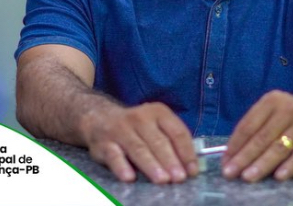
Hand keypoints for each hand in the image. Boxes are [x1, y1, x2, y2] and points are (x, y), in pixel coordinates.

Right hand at [82, 102, 199, 183]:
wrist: (100, 118)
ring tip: (162, 179)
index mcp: (159, 112)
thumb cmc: (136, 127)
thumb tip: (191, 167)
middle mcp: (140, 118)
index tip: (192, 171)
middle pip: (159, 141)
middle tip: (179, 177)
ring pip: (138, 148)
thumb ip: (173, 143)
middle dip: (170, 161)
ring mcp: (121, 129)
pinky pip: (114, 155)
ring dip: (151, 165)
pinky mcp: (104, 143)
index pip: (177, 132)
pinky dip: (121, 166)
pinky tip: (130, 177)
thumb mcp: (156, 126)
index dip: (186, 152)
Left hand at [221, 90, 292, 181]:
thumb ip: (256, 129)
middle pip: (262, 137)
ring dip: (262, 164)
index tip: (225, 161)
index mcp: (272, 101)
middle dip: (244, 157)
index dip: (235, 144)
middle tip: (231, 173)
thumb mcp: (275, 113)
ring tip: (248, 177)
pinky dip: (290, 167)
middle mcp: (289, 109)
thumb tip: (232, 155)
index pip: (249, 124)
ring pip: (280, 147)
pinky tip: (278, 177)